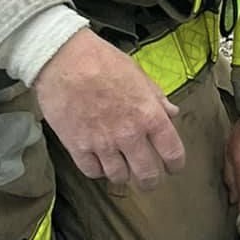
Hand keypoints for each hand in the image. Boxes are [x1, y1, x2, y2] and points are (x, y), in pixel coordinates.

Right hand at [32, 28, 185, 188]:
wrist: (63, 60)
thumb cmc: (103, 62)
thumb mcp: (139, 75)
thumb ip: (157, 99)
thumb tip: (172, 113)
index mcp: (150, 116)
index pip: (173, 154)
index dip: (175, 164)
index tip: (173, 166)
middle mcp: (129, 135)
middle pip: (147, 175)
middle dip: (151, 180)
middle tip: (149, 177)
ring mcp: (102, 144)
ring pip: (119, 178)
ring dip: (123, 175)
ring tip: (122, 167)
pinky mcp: (77, 147)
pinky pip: (92, 172)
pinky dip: (98, 170)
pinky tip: (100, 161)